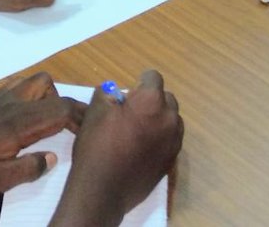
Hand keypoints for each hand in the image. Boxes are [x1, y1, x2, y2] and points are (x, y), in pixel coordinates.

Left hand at [0, 72, 85, 200]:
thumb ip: (30, 168)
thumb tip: (53, 157)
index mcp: (18, 124)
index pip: (59, 108)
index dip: (80, 115)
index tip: (90, 128)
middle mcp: (12, 104)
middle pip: (51, 87)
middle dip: (68, 103)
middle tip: (73, 126)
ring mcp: (0, 99)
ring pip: (34, 80)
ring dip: (47, 95)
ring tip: (48, 120)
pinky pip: (18, 84)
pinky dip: (30, 93)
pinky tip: (27, 114)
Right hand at [52, 70, 183, 225]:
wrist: (103, 190)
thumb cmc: (96, 146)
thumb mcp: (95, 110)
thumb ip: (108, 93)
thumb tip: (118, 94)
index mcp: (151, 101)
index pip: (153, 77)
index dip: (139, 82)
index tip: (127, 95)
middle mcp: (169, 118)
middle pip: (166, 98)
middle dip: (151, 101)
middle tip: (131, 113)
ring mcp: (173, 141)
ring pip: (171, 119)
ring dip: (159, 119)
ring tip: (138, 131)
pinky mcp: (172, 160)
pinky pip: (171, 139)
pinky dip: (160, 137)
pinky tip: (142, 147)